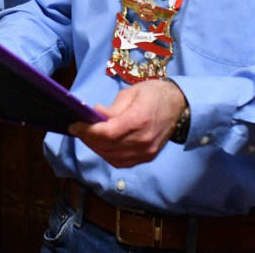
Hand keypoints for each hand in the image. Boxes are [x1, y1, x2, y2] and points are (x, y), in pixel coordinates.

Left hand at [67, 79, 186, 166]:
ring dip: (96, 148)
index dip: (88, 131)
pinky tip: (100, 145)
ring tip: (87, 136)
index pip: (108, 133)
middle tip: (77, 129)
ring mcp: (147, 151)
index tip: (75, 125)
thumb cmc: (153, 94)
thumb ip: (112, 108)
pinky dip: (108, 155)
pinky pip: (122, 162)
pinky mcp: (148, 157)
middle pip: (108, 146)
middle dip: (88, 139)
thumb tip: (95, 115)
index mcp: (139, 120)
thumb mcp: (130, 92)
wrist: (179, 105)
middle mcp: (143, 140)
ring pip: (113, 157)